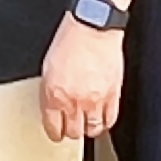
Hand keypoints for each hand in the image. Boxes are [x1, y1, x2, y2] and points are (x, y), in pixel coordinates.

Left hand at [41, 15, 124, 142]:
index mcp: (54, 95)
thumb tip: (52, 106)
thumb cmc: (69, 41)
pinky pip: (110, 119)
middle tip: (72, 125)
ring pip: (93, 130)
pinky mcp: (113, 94)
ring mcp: (95, 100)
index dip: (55, 132)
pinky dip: (105, 121)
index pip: (53, 128)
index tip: (57, 131)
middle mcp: (74, 101)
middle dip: (71, 130)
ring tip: (87, 122)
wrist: (92, 27)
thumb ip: (49, 91)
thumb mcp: (48, 68)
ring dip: (89, 127)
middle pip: (74, 132)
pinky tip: (102, 117)